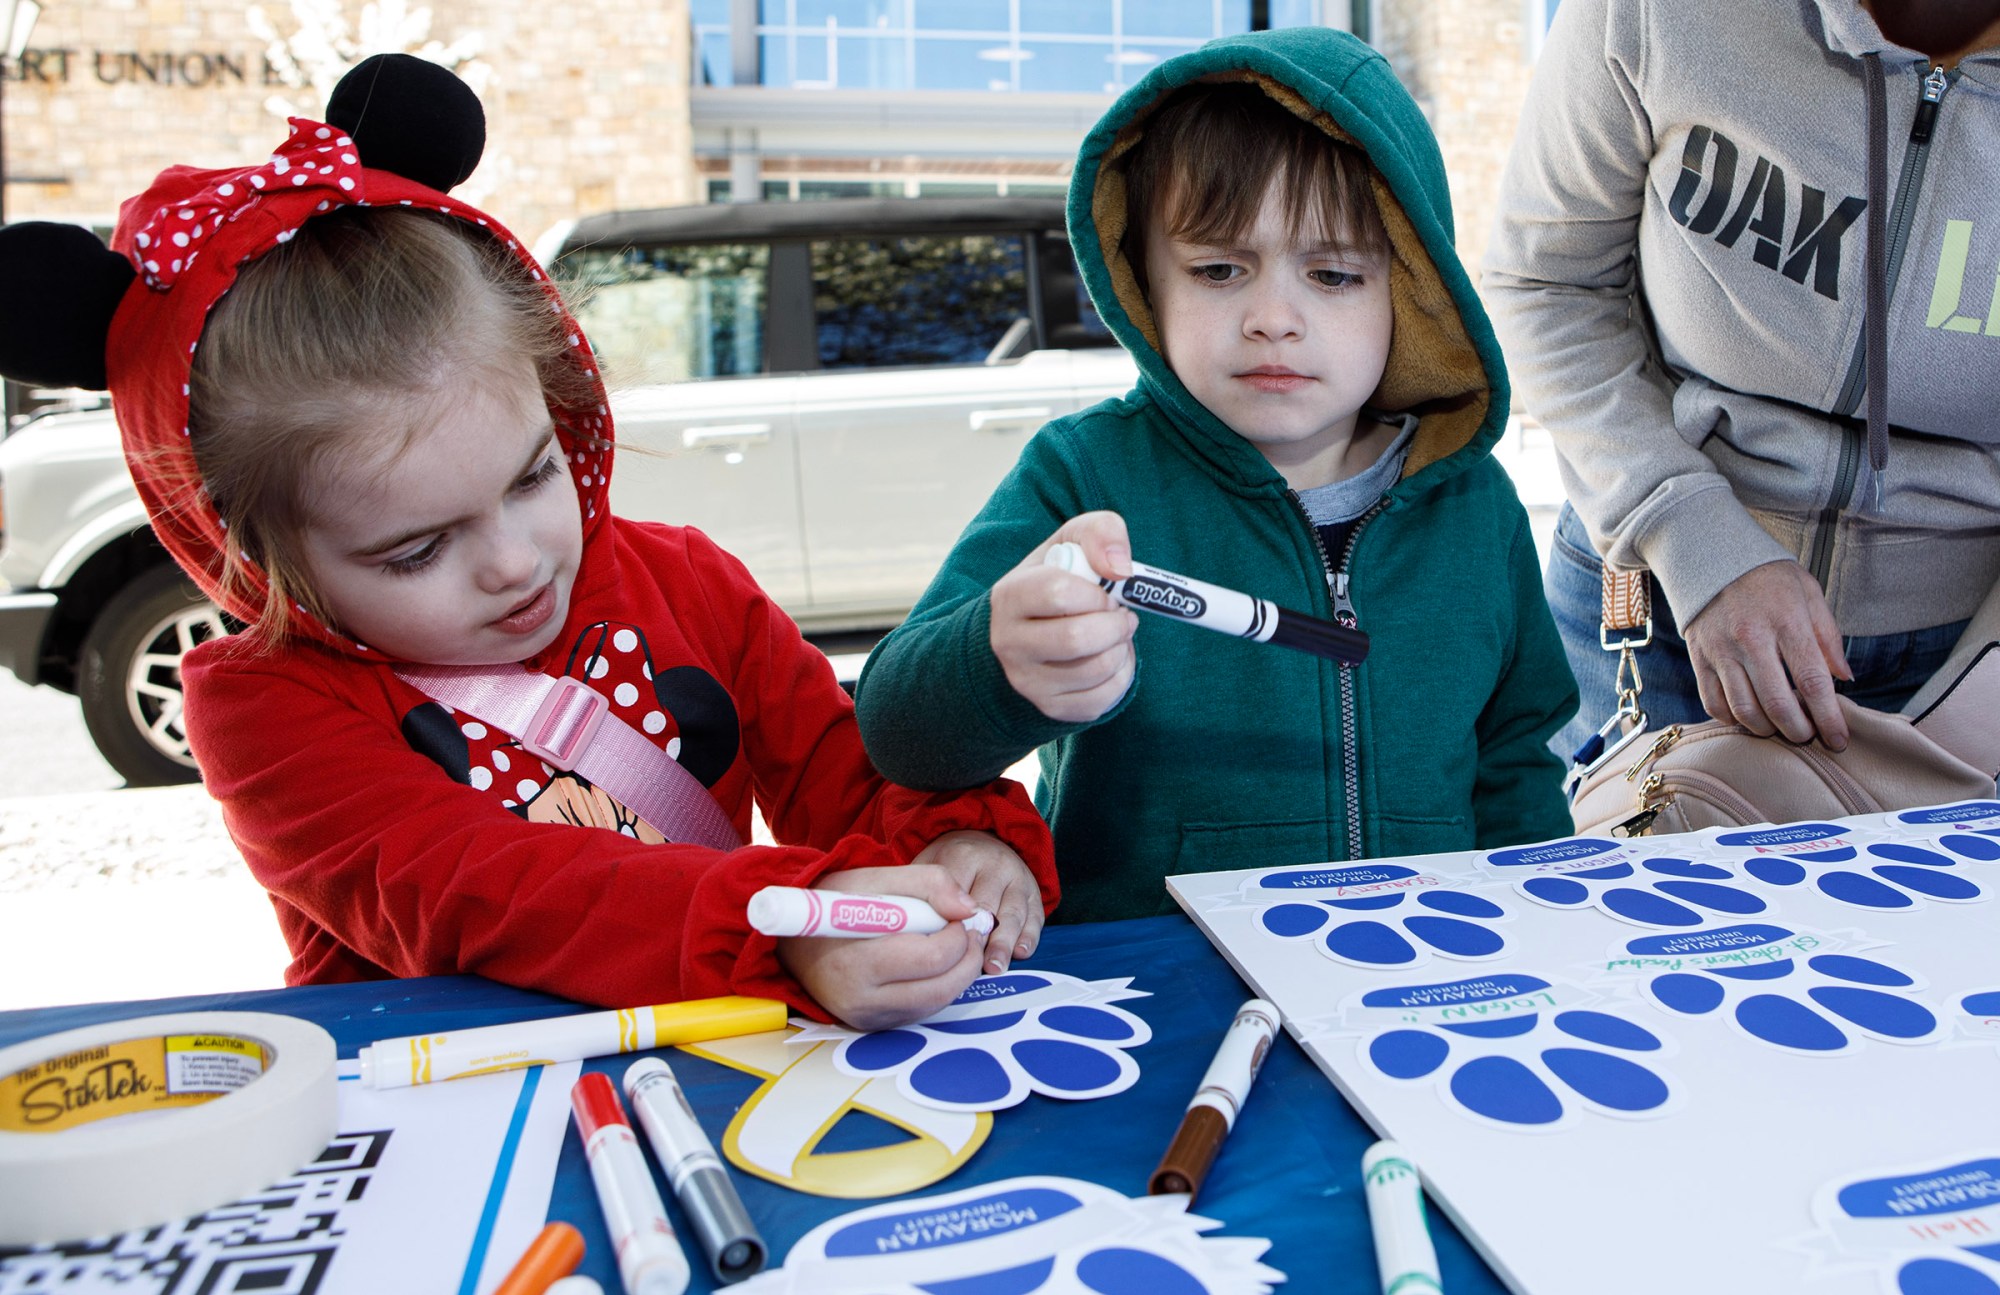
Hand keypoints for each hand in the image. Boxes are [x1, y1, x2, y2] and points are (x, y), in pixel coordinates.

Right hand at [776, 864, 982, 1031]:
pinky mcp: (873, 1025)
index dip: (956, 935)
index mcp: (855, 962)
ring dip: (958, 973)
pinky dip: (938, 986)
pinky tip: (934, 963)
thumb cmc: (832, 902)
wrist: (791, 938)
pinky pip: (921, 1010)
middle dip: (967, 957)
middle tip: (968, 931)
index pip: (930, 958)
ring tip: (955, 943)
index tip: (956, 916)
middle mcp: (860, 1000)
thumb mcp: (875, 877)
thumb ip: (928, 883)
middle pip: (941, 988)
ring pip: (937, 1003)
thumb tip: (969, 909)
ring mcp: (867, 1018)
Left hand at [910, 829, 1045, 974]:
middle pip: (986, 907)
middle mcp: (995, 864)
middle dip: (977, 937)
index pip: (956, 894)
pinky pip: (1035, 917)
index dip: (949, 923)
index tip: (943, 946)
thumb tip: (913, 926)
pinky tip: (1019, 954)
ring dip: (1003, 943)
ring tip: (994, 967)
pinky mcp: (1034, 893)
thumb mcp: (928, 864)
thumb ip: (921, 890)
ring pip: (1012, 915)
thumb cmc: (950, 863)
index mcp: (964, 854)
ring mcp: (1018, 878)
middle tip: (967, 963)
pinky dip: (1028, 937)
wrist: (985, 841)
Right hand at [990, 511, 1139, 722]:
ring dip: (1122, 648)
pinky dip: (1122, 676)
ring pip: (1095, 670)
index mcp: (1010, 596)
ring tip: (1116, 635)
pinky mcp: (1051, 707)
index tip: (1104, 592)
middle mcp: (1009, 643)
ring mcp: (1027, 681)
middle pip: (1076, 638)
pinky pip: (1102, 699)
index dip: (1096, 593)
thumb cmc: (1058, 578)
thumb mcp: (1072, 542)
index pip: (1058, 593)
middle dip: (1115, 625)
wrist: (1027, 630)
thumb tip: (1121, 570)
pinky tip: (1111, 658)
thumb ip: (1100, 532)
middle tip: (1120, 616)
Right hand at [1682, 560, 1853, 749]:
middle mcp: (1751, 639)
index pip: (1812, 681)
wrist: (1711, 557)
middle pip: (1777, 703)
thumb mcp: (1808, 593)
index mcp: (1787, 622)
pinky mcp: (1700, 658)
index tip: (1839, 739)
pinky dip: (1733, 719)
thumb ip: (1828, 637)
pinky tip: (1748, 716)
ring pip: (1744, 709)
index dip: (1828, 717)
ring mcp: (1722, 650)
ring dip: (1766, 729)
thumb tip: (1843, 677)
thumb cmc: (1766, 577)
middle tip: (1808, 736)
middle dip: (1798, 730)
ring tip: (1780, 729)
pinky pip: (1713, 702)